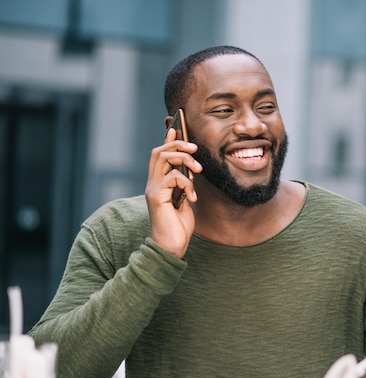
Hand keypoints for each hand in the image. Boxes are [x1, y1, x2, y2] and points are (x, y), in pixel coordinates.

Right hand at [145, 128, 201, 257]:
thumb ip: (184, 185)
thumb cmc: (178, 226)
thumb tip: (191, 169)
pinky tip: (192, 197)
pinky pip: (172, 178)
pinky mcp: (156, 197)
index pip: (159, 155)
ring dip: (184, 159)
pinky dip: (186, 183)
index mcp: (159, 183)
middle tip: (194, 148)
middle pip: (159, 152)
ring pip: (163, 159)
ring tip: (198, 169)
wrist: (171, 246)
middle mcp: (152, 183)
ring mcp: (153, 190)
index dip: (168, 140)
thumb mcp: (185, 200)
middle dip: (177, 144)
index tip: (177, 128)